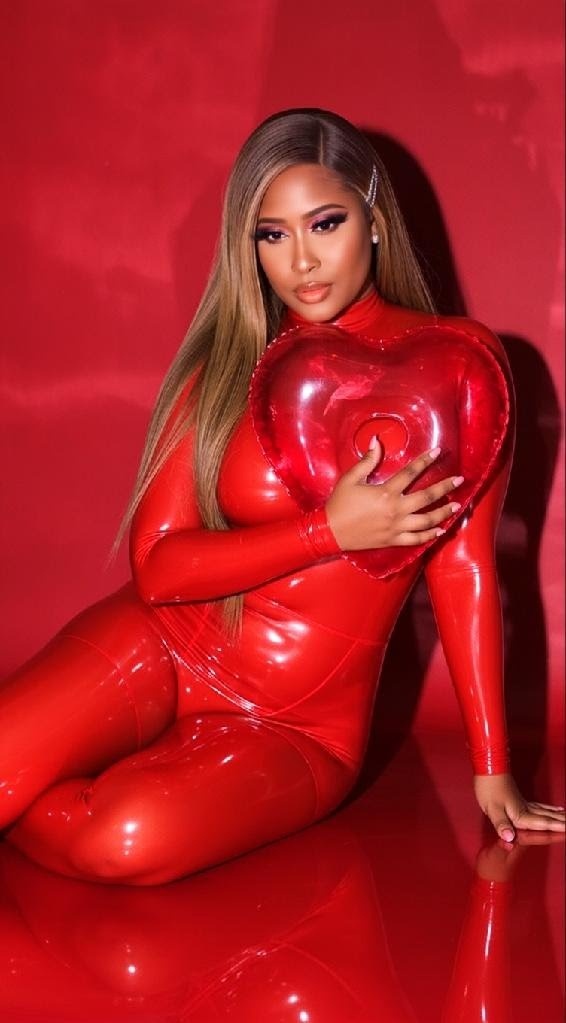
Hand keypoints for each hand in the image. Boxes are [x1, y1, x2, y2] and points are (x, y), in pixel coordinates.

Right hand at [325, 438, 462, 550]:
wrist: (330, 532)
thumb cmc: (339, 504)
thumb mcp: (350, 479)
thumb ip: (367, 460)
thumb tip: (377, 441)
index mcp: (386, 492)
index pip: (411, 473)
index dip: (425, 461)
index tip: (438, 452)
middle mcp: (395, 510)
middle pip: (427, 497)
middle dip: (445, 487)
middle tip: (460, 480)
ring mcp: (396, 527)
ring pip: (426, 520)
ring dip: (443, 512)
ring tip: (456, 505)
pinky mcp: (393, 540)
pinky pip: (416, 539)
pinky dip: (430, 535)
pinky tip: (440, 530)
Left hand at [473, 772, 565, 842]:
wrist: (488, 768)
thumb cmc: (488, 787)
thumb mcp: (491, 808)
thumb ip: (501, 824)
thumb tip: (509, 837)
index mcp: (520, 813)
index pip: (542, 823)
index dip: (556, 826)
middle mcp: (524, 808)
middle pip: (547, 817)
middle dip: (561, 821)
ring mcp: (523, 803)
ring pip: (545, 811)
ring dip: (557, 815)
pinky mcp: (520, 799)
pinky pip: (539, 806)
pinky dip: (548, 809)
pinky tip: (553, 809)